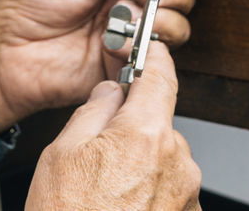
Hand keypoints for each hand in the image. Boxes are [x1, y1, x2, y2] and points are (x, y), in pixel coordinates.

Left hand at [0, 0, 194, 128]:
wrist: (2, 56)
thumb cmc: (24, 12)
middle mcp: (128, 8)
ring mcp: (129, 39)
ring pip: (174, 29)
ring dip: (162, 18)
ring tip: (129, 15)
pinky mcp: (122, 69)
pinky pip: (153, 61)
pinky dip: (144, 48)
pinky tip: (117, 42)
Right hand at [26, 44, 201, 210]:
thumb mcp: (61, 156)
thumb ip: (93, 112)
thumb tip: (110, 92)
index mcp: (147, 136)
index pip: (162, 78)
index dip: (154, 60)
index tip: (150, 53)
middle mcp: (178, 164)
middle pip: (160, 125)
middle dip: (135, 131)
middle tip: (99, 157)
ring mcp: (187, 197)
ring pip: (166, 162)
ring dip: (142, 169)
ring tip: (105, 196)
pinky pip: (171, 194)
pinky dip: (149, 197)